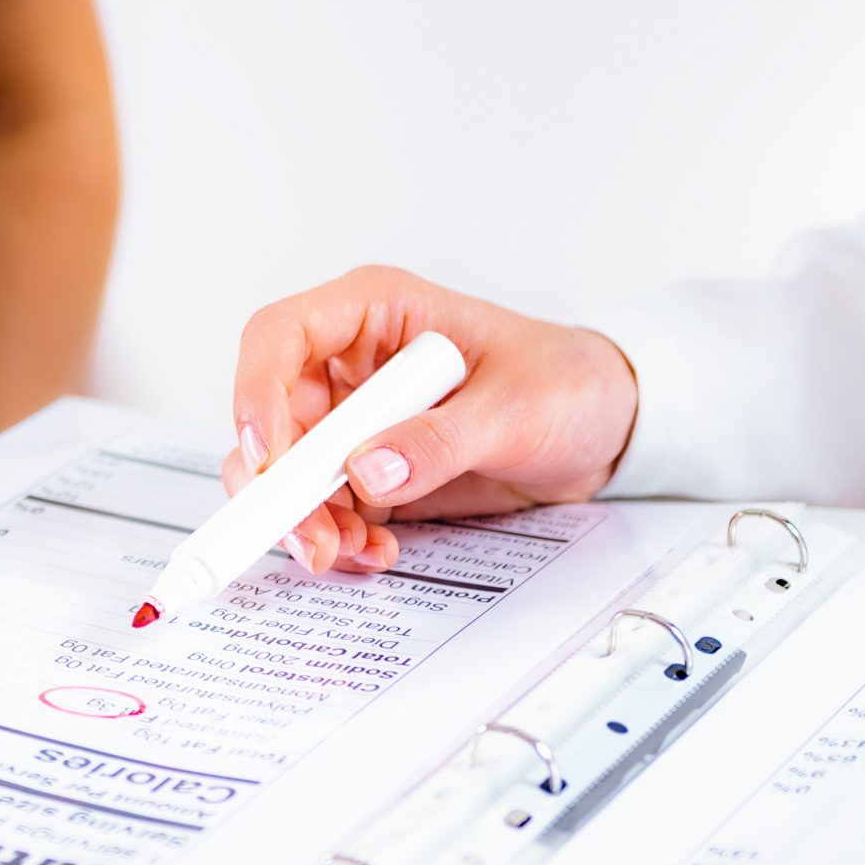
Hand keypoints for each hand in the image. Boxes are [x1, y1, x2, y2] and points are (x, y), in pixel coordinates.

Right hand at [223, 266, 639, 575]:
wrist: (607, 429)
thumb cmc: (569, 383)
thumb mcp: (517, 408)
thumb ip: (442, 439)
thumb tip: (366, 470)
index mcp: (377, 313)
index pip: (281, 336)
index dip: (256, 391)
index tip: (267, 457)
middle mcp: (351, 363)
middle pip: (271, 417)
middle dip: (278, 483)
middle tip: (304, 536)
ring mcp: (356, 418)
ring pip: (288, 471)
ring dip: (305, 519)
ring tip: (349, 551)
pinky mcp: (370, 467)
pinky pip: (325, 505)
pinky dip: (337, 534)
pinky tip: (376, 549)